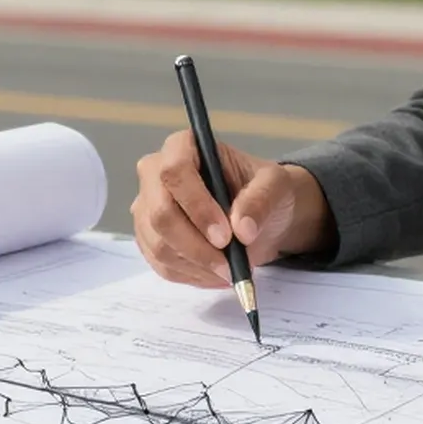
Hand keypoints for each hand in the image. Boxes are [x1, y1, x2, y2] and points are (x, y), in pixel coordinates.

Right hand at [132, 132, 334, 288]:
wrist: (257, 215)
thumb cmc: (262, 190)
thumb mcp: (275, 185)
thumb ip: (261, 200)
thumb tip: (242, 229)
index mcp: (183, 147)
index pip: (175, 172)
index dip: (197, 206)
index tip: (225, 235)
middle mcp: (155, 174)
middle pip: (160, 214)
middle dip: (196, 246)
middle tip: (230, 264)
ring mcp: (148, 209)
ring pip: (159, 245)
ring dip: (197, 266)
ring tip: (231, 271)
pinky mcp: (149, 239)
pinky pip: (161, 265)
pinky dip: (192, 276)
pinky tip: (217, 274)